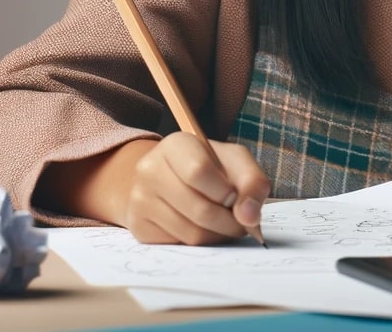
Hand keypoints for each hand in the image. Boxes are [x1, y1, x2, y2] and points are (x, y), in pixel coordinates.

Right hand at [122, 132, 270, 244]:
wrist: (168, 178)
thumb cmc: (209, 167)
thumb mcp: (234, 162)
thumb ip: (252, 182)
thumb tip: (250, 217)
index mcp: (175, 144)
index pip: (199, 172)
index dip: (225, 192)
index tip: (235, 197)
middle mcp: (150, 169)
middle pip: (199, 210)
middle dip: (229, 223)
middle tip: (240, 222)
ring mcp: (140, 199)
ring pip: (191, 235)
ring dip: (218, 236)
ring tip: (223, 225)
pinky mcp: (139, 227)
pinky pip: (179, 247)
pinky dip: (200, 245)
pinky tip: (202, 229)